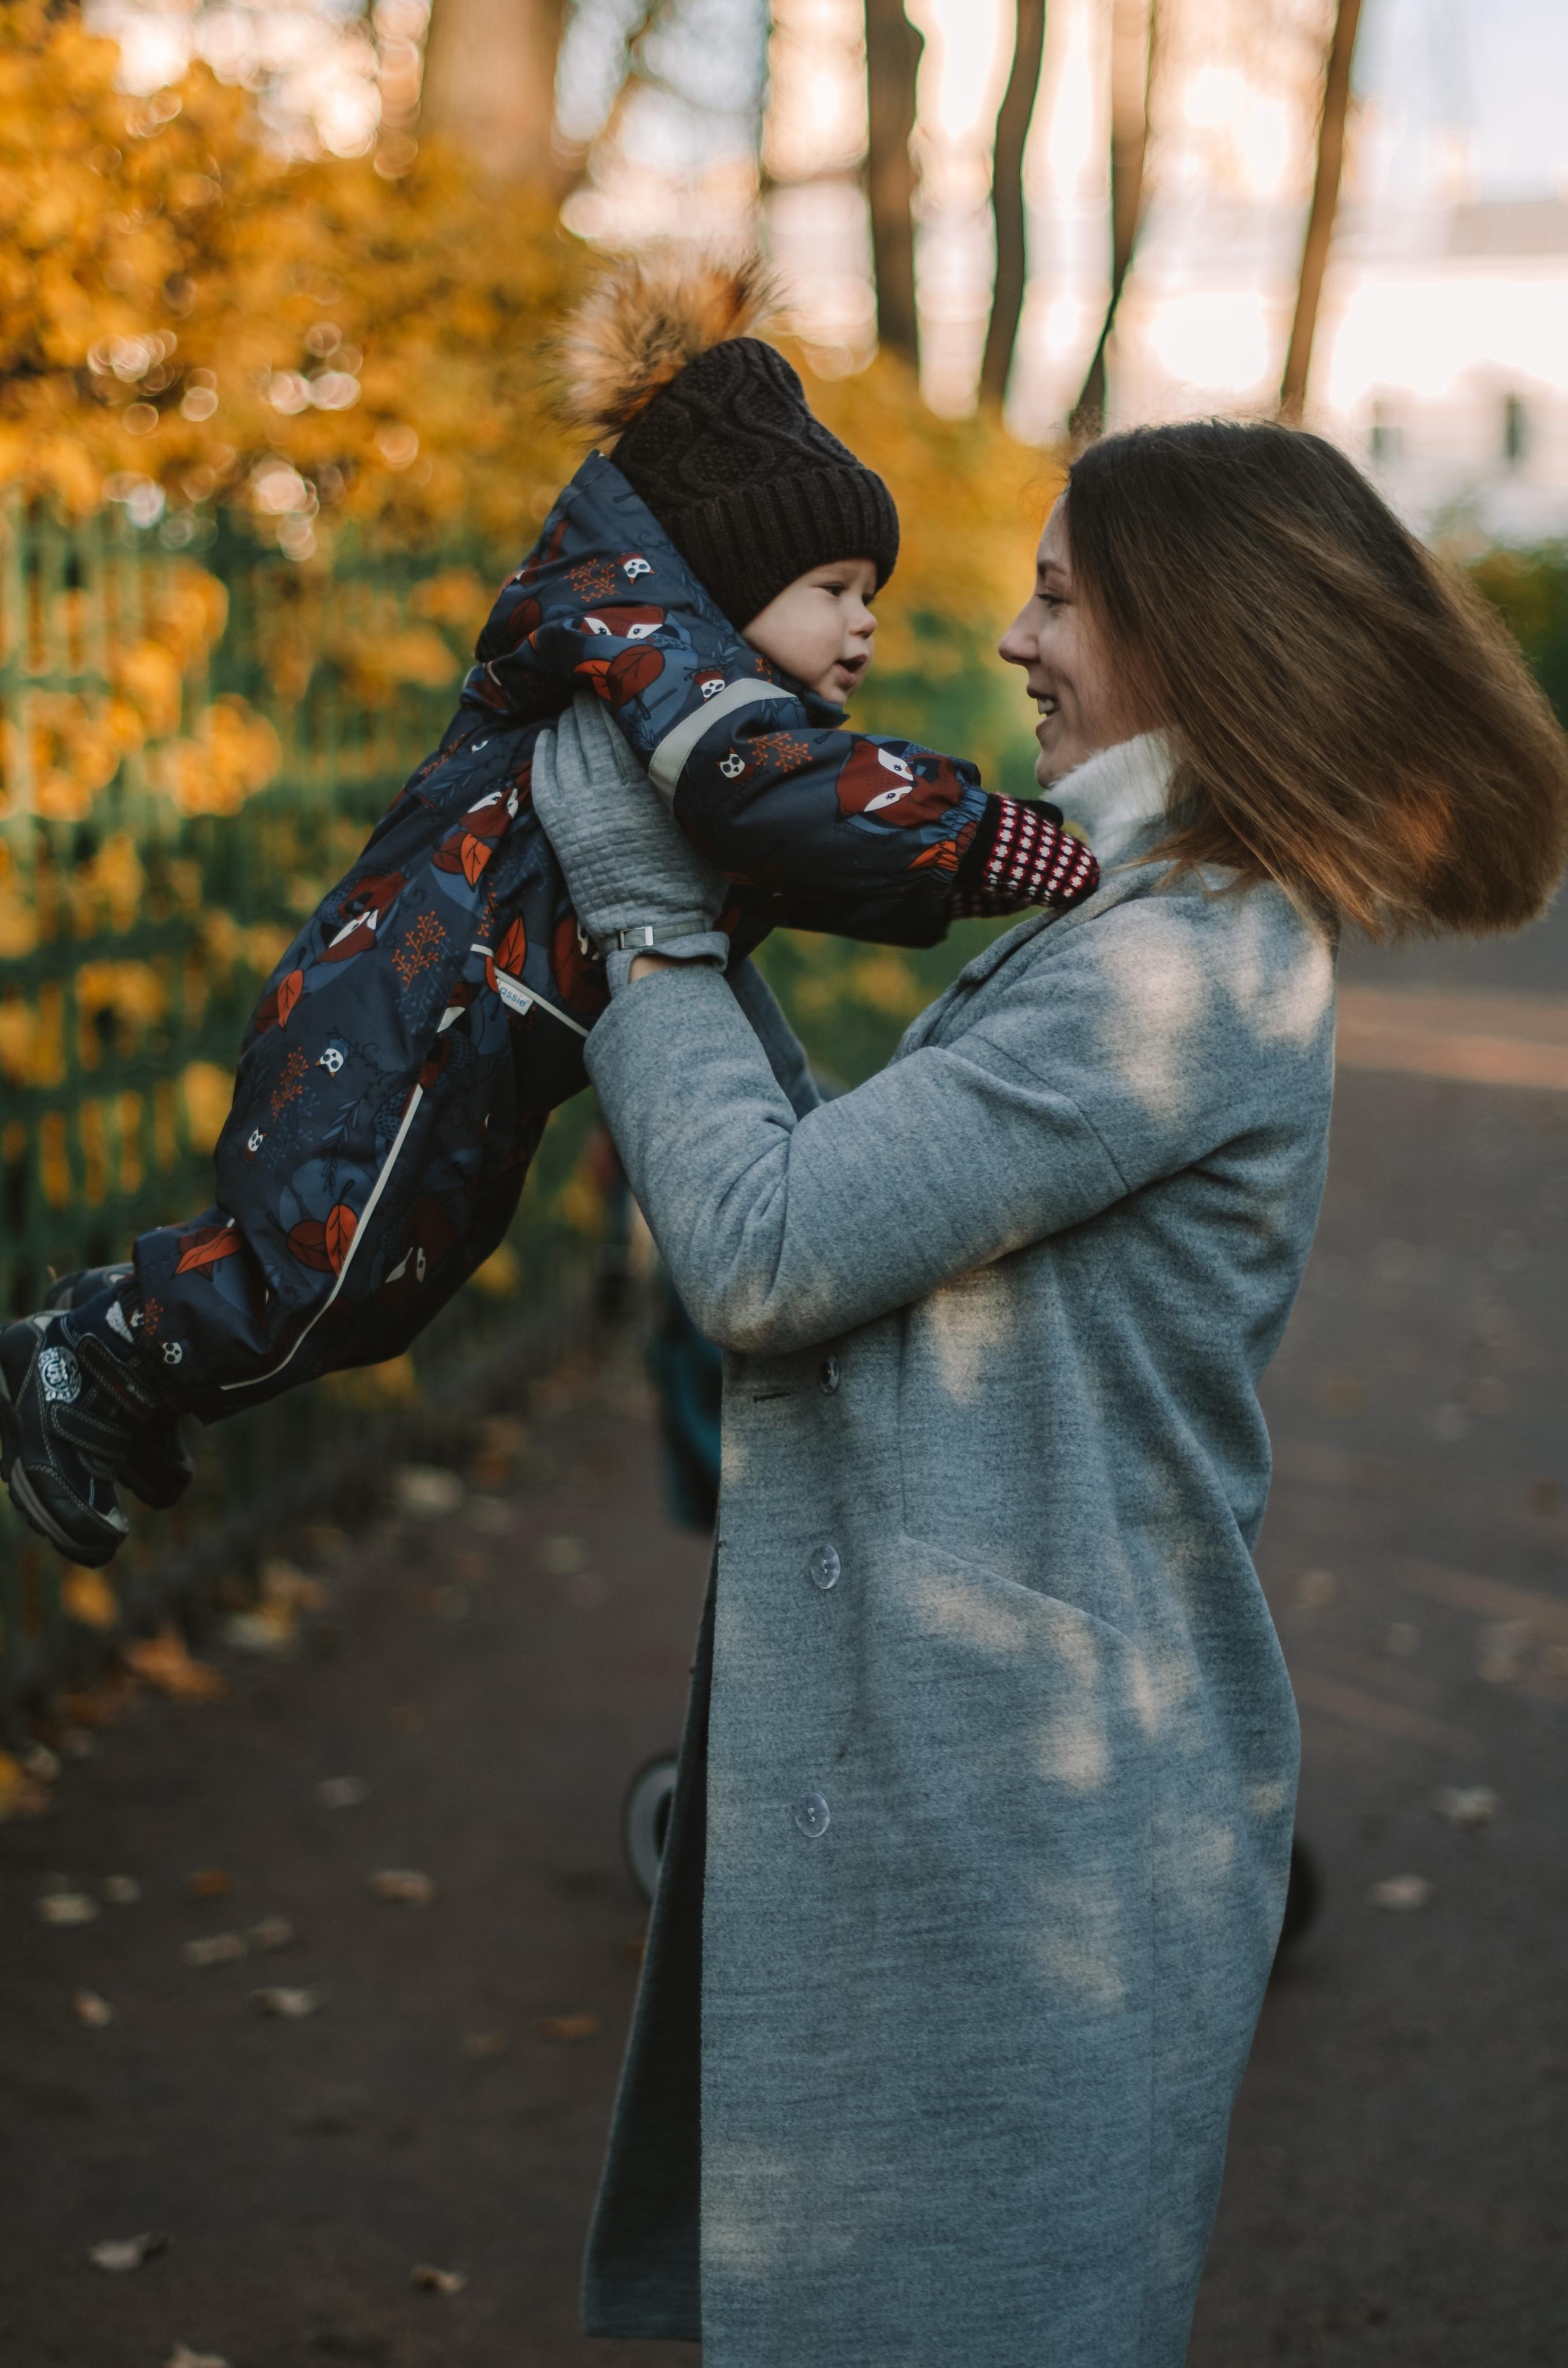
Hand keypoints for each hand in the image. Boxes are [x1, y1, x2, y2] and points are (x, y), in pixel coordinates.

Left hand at [530, 692, 729, 994]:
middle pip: (593, 733)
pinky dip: (544, 756)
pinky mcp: (562, 832)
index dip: (619, 703)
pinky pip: (545, 782)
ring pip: (568, 751)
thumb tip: (712, 756)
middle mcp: (610, 792)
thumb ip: (698, 792)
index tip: (620, 681)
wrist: (654, 930)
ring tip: (572, 707)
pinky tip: (547, 739)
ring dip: (568, 725)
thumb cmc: (692, 885)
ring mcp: (581, 811)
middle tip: (591, 685)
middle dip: (590, 706)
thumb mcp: (706, 831)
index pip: (626, 730)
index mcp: (647, 788)